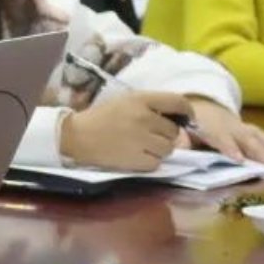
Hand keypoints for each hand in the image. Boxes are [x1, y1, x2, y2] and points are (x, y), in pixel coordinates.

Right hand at [59, 91, 189, 170]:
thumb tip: (180, 120)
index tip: (186, 119)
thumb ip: (151, 106)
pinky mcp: (136, 159)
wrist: (76, 136)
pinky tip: (136, 156)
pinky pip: (156, 163)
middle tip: (150, 135)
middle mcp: (143, 118)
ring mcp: (140, 139)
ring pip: (168, 148)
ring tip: (142, 146)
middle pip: (173, 131)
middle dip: (165, 135)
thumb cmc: (102, 117)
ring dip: (159, 150)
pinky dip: (149, 162)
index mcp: (140, 100)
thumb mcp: (126, 101)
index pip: (177, 102)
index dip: (187, 112)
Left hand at [181, 98, 263, 163]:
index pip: (220, 138)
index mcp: (209, 128)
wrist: (204, 107)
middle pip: (244, 139)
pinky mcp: (252, 130)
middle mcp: (229, 127)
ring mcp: (243, 128)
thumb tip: (178, 145)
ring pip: (259, 137)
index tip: (238, 159)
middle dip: (257, 150)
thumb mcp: (181, 132)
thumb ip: (181, 140)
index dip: (229, 148)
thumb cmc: (191, 126)